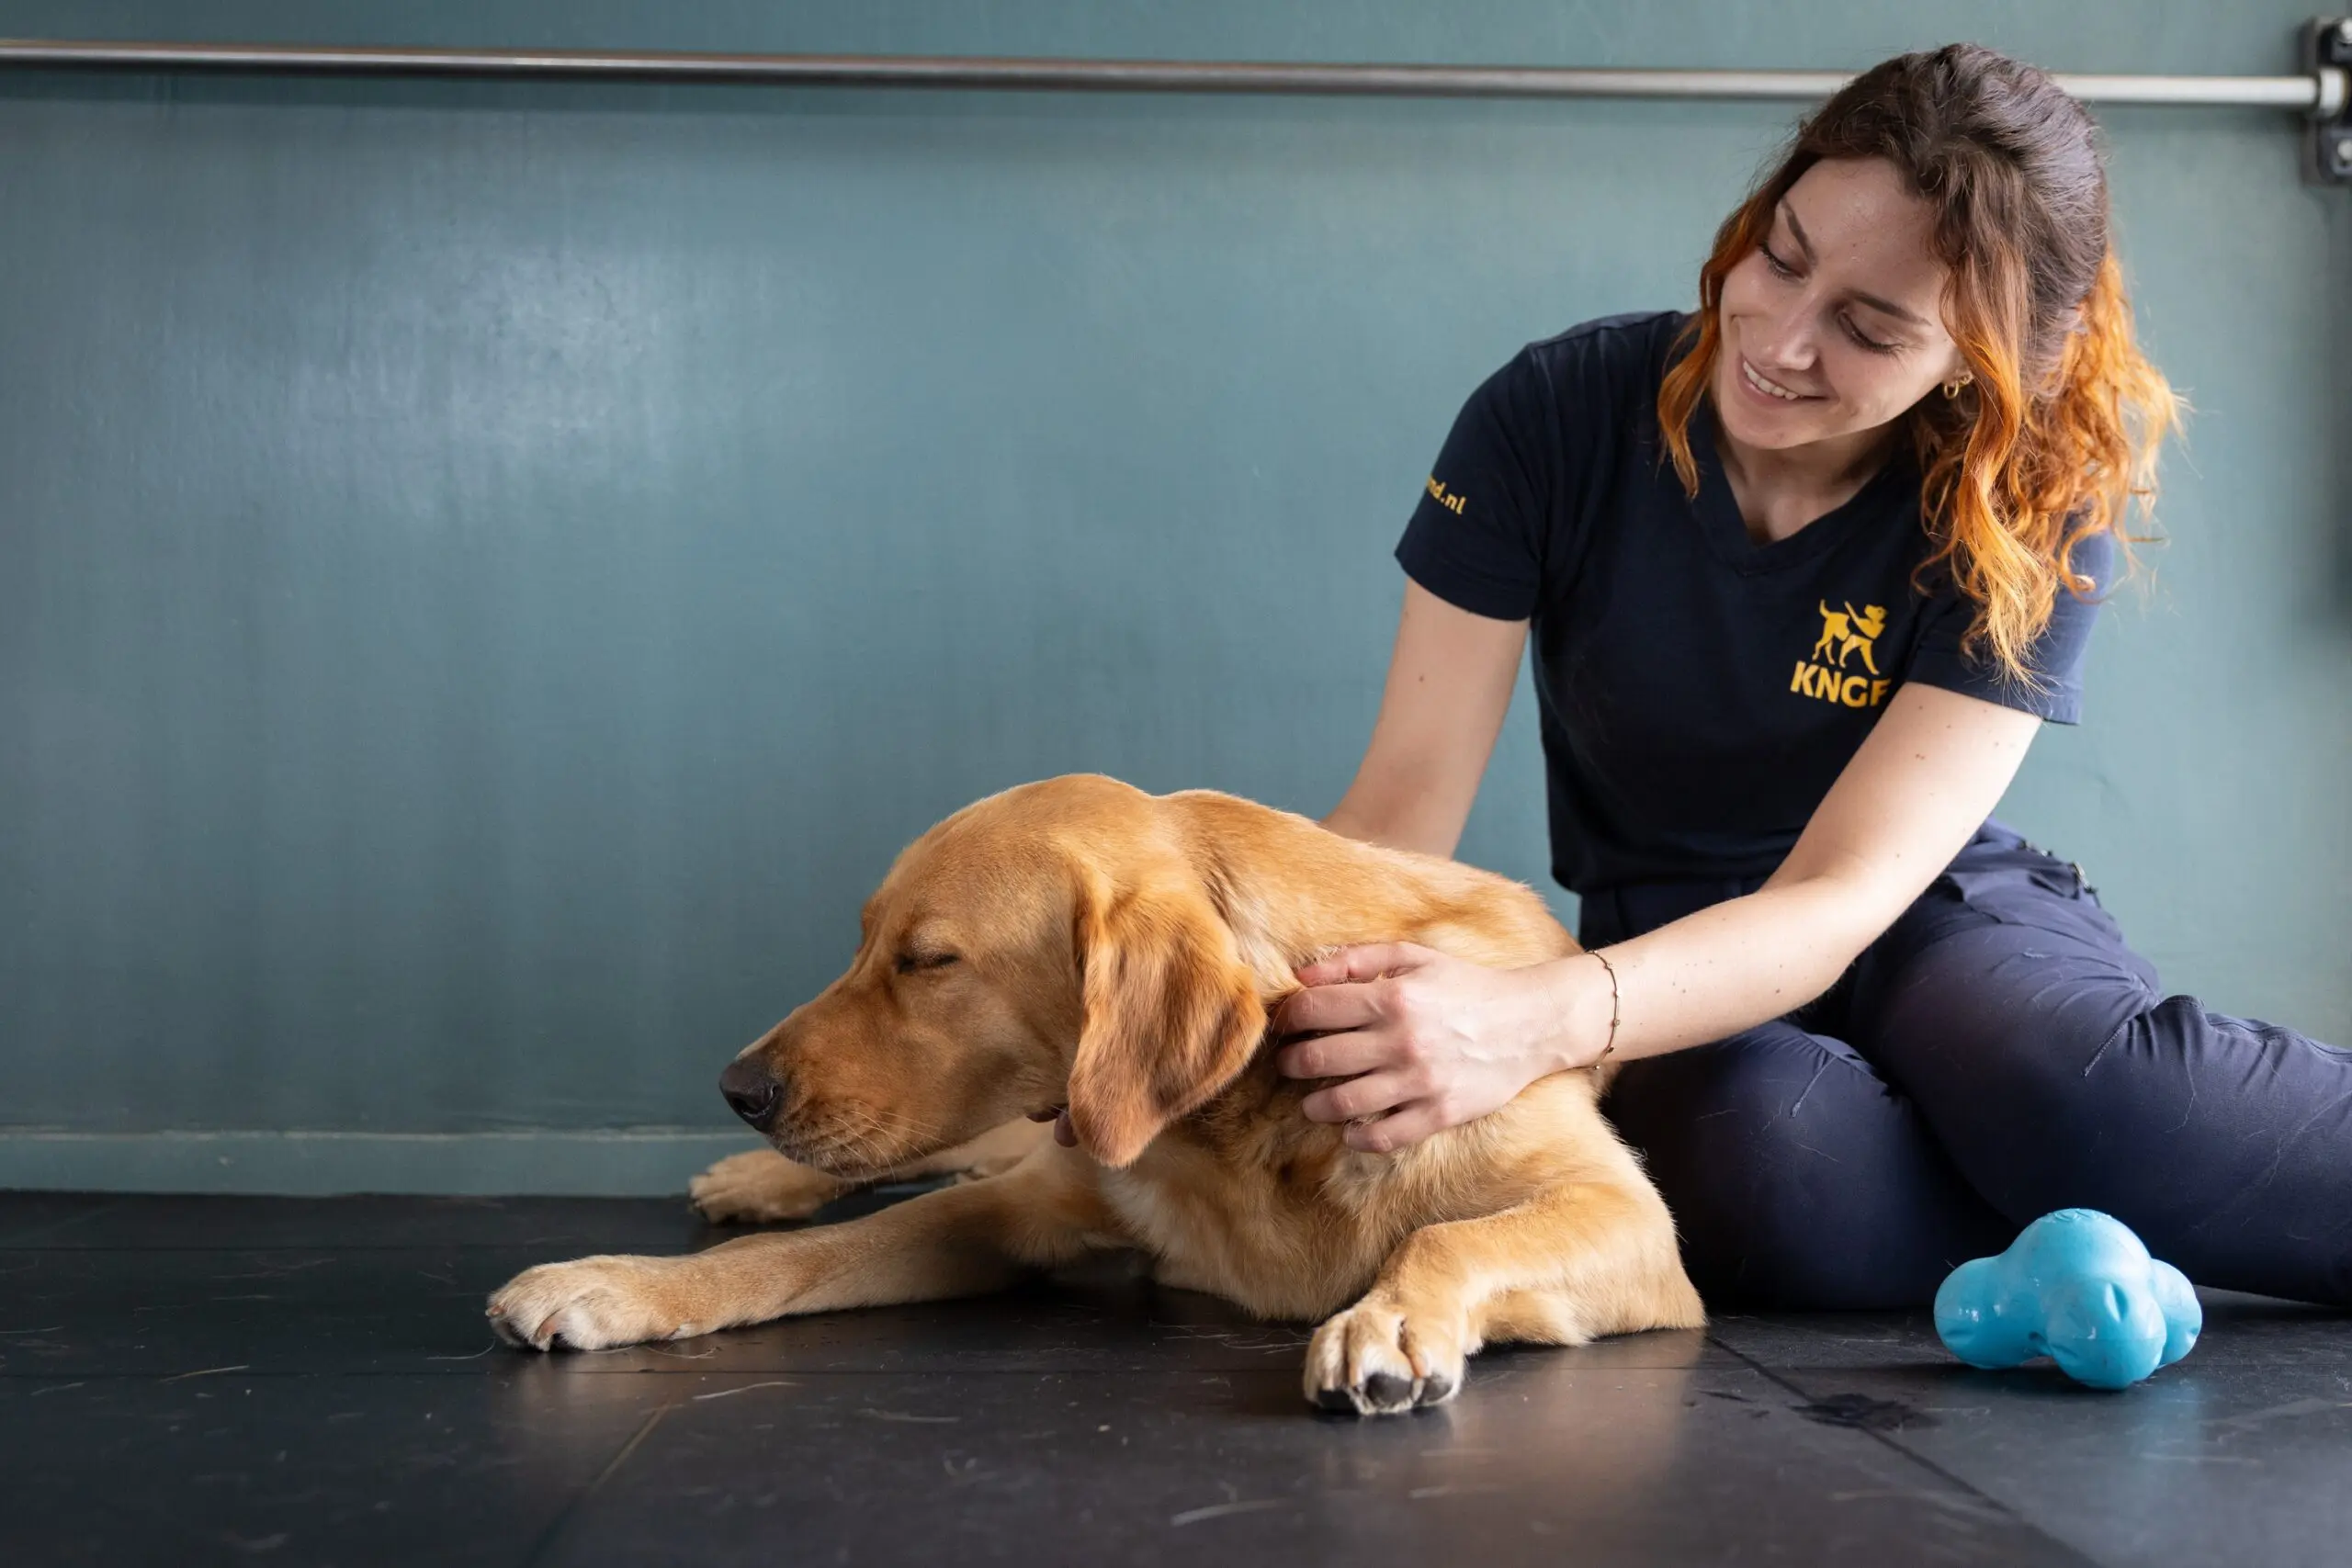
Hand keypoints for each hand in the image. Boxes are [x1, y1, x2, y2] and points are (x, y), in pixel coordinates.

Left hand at [1271, 942, 1582, 1153]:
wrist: (1530, 1023)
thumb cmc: (1465, 986)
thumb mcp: (1413, 957)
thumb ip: (1354, 960)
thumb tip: (1301, 976)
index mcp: (1391, 996)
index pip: (1312, 1011)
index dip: (1287, 1019)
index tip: (1285, 1027)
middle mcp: (1401, 1040)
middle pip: (1316, 1059)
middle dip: (1292, 1063)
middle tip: (1292, 1063)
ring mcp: (1419, 1082)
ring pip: (1341, 1103)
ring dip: (1314, 1104)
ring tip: (1313, 1100)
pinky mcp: (1438, 1113)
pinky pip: (1382, 1137)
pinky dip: (1356, 1138)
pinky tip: (1350, 1129)